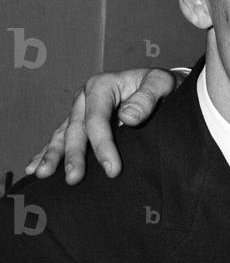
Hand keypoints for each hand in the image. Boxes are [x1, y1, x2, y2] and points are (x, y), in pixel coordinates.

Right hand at [27, 68, 177, 182]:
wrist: (159, 87)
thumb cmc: (161, 86)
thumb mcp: (161, 83)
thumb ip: (148, 98)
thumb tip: (128, 118)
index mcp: (101, 85)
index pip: (97, 119)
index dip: (103, 145)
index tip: (112, 169)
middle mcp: (85, 97)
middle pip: (76, 129)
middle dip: (73, 155)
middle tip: (74, 179)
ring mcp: (79, 111)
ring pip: (62, 135)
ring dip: (52, 156)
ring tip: (42, 175)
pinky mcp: (78, 123)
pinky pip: (59, 139)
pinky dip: (46, 153)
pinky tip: (33, 169)